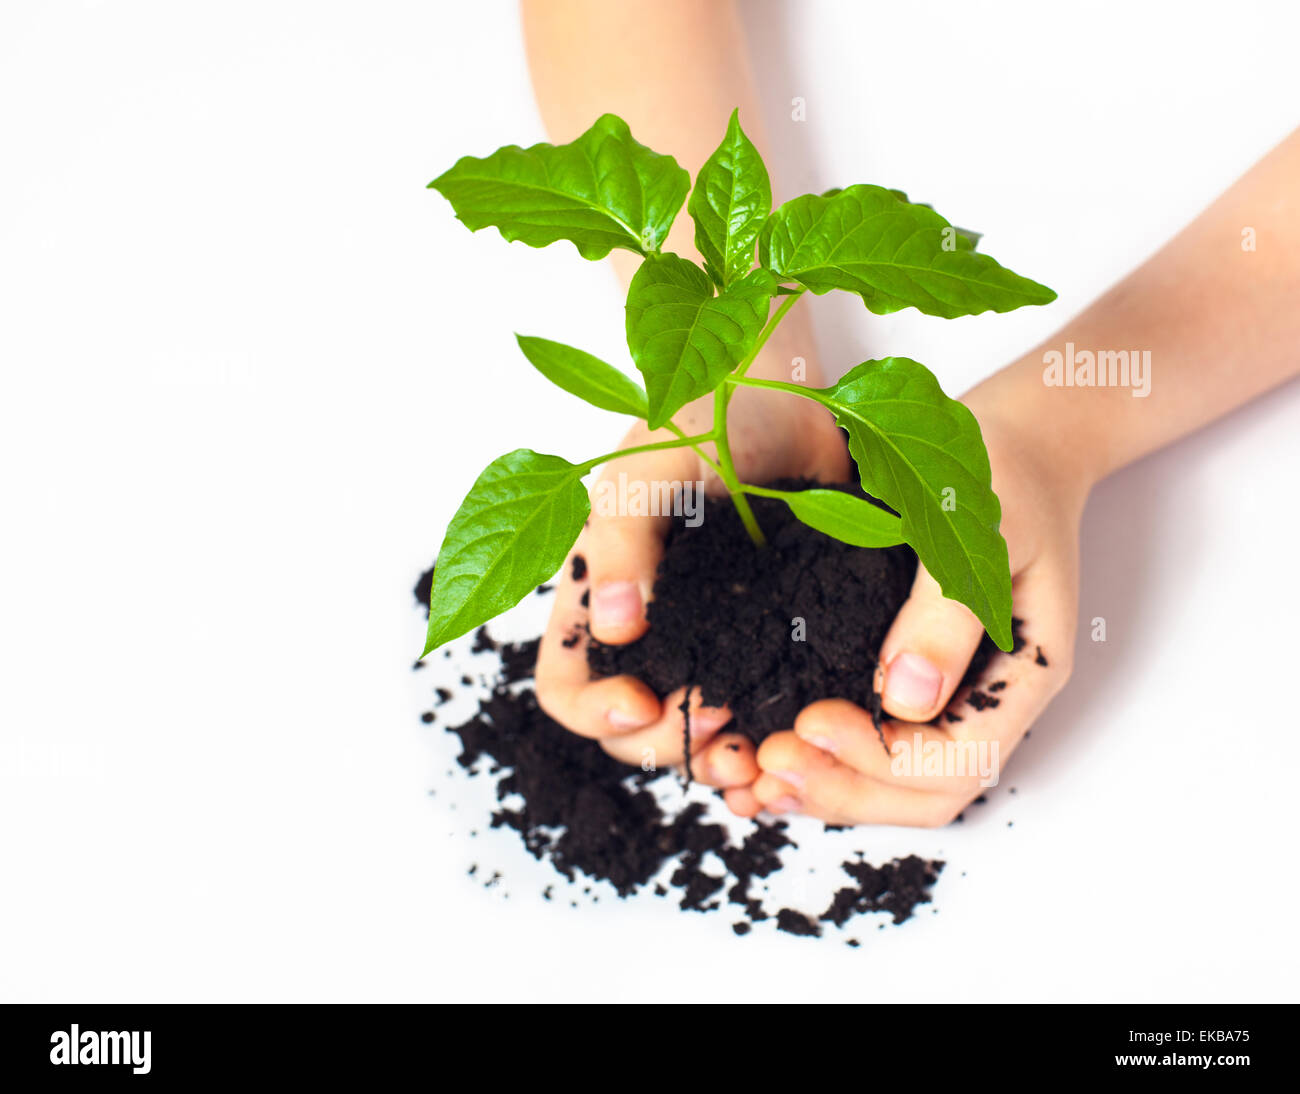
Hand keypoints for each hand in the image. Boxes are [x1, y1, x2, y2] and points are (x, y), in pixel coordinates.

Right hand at [534, 377, 847, 784]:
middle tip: (723, 730)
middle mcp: (651, 633)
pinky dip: (775, 735)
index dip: (594, 713)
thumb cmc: (694, 419)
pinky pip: (766, 705)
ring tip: (760, 753)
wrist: (780, 393)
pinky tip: (798, 736)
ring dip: (723, 756)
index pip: (568, 688)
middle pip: (635, 731)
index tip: (643, 700)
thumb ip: (622, 545)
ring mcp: (712, 640)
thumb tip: (617, 628)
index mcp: (601, 599)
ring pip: (702, 731)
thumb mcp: (644, 473)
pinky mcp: (771, 638)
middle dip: (670, 745)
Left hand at [740, 400, 1088, 825]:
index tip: (806, 723)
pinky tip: (759, 752)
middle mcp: (986, 700)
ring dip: (822, 786)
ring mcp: (948, 693)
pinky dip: (816, 755)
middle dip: (840, 788)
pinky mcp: (906, 675)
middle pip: (918, 792)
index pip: (954, 763)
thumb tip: (904, 696)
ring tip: (749, 778)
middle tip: (764, 766)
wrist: (1007, 441)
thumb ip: (949, 611)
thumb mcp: (980, 526)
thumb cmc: (999, 470)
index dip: (878, 762)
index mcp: (1021, 675)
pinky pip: (867, 736)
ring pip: (890, 780)